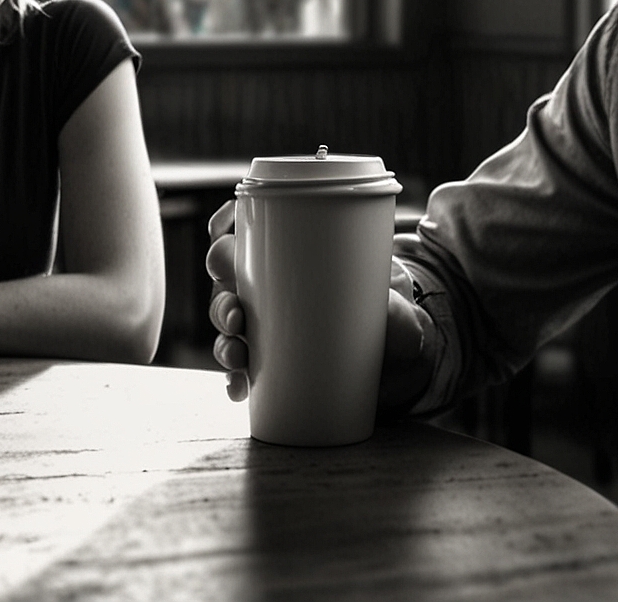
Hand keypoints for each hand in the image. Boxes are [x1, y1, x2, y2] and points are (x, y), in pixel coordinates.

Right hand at [205, 200, 430, 406]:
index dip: (225, 227)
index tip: (225, 231)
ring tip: (238, 353)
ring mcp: (266, 326)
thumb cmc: (388, 314)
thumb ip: (391, 305)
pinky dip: (234, 379)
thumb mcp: (391, 302)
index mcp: (291, 258)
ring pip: (227, 326)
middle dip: (221, 296)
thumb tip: (384, 311)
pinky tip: (239, 388)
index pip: (247, 233)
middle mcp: (270, 288)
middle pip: (225, 282)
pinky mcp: (271, 363)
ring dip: (223, 339)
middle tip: (237, 313)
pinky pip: (240, 370)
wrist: (396, 361)